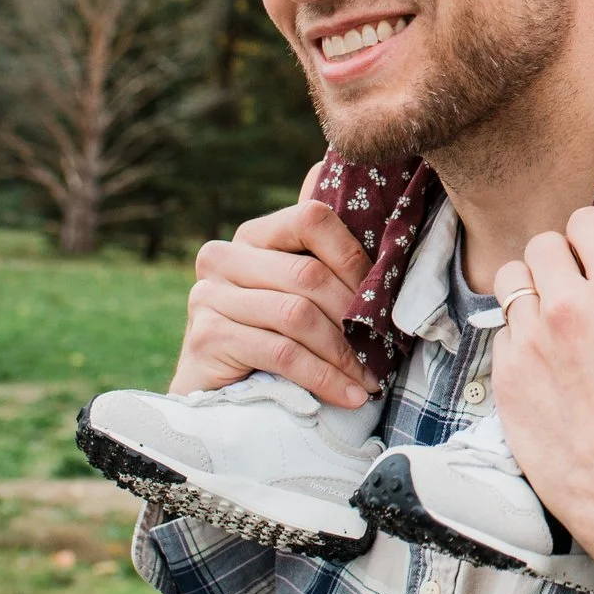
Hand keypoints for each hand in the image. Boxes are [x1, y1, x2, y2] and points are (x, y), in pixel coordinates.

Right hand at [170, 200, 377, 406]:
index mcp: (254, 235)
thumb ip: (326, 255)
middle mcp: (223, 257)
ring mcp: (208, 295)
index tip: (383, 296)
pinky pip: (281, 353)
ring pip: (297, 316)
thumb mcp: (301, 294)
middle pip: (308, 274)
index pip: (312, 218)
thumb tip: (375, 196)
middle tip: (387, 349)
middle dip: (354, 316)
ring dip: (343, 354)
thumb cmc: (274, 339)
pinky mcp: (205, 336)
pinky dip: (322, 377)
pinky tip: (348, 395)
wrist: (220, 397)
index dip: (354, 257)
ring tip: (371, 380)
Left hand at [487, 207, 593, 582]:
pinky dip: (519, 343)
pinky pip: (501, 338)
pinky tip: (550, 370)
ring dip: (533, 296)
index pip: (584, 222)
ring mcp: (530, 349)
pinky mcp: (506, 387)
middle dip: (562, 261)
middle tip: (585, 293)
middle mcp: (567, 311)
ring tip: (560, 326)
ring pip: (511, 287)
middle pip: (540, 246)